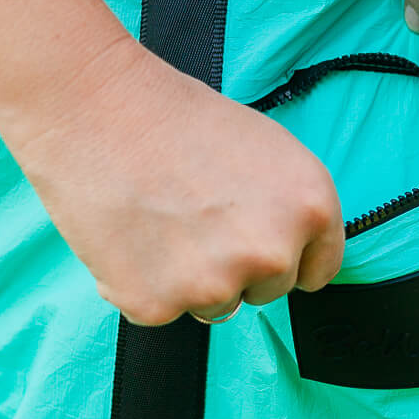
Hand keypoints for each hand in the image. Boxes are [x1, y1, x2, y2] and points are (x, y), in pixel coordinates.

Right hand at [3, 37, 343, 325]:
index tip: (262, 243)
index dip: (289, 256)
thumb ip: (289, 207)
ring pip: (215, 304)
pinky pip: (159, 309)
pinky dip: (142, 283)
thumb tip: (290, 248)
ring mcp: (217, 284)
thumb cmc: (179, 118)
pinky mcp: (158, 304)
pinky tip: (130, 236)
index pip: (318, 268)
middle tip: (198, 216)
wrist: (99, 109)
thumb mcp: (270, 150)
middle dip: (239, 265)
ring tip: (162, 220)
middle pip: (269, 290)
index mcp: (312, 207)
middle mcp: (274, 252)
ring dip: (192, 279)